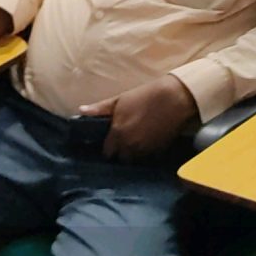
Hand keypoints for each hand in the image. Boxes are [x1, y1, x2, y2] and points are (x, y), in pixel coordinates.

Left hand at [76, 75, 199, 162]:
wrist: (174, 98)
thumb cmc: (144, 96)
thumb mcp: (119, 100)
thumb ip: (100, 108)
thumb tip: (81, 110)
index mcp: (117, 134)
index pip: (108, 152)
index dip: (109, 147)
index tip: (112, 142)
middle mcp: (129, 146)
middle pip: (121, 158)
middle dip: (121, 152)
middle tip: (125, 142)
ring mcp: (145, 150)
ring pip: (135, 160)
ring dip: (134, 154)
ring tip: (137, 143)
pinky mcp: (159, 151)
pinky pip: (148, 158)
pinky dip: (147, 153)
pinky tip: (149, 142)